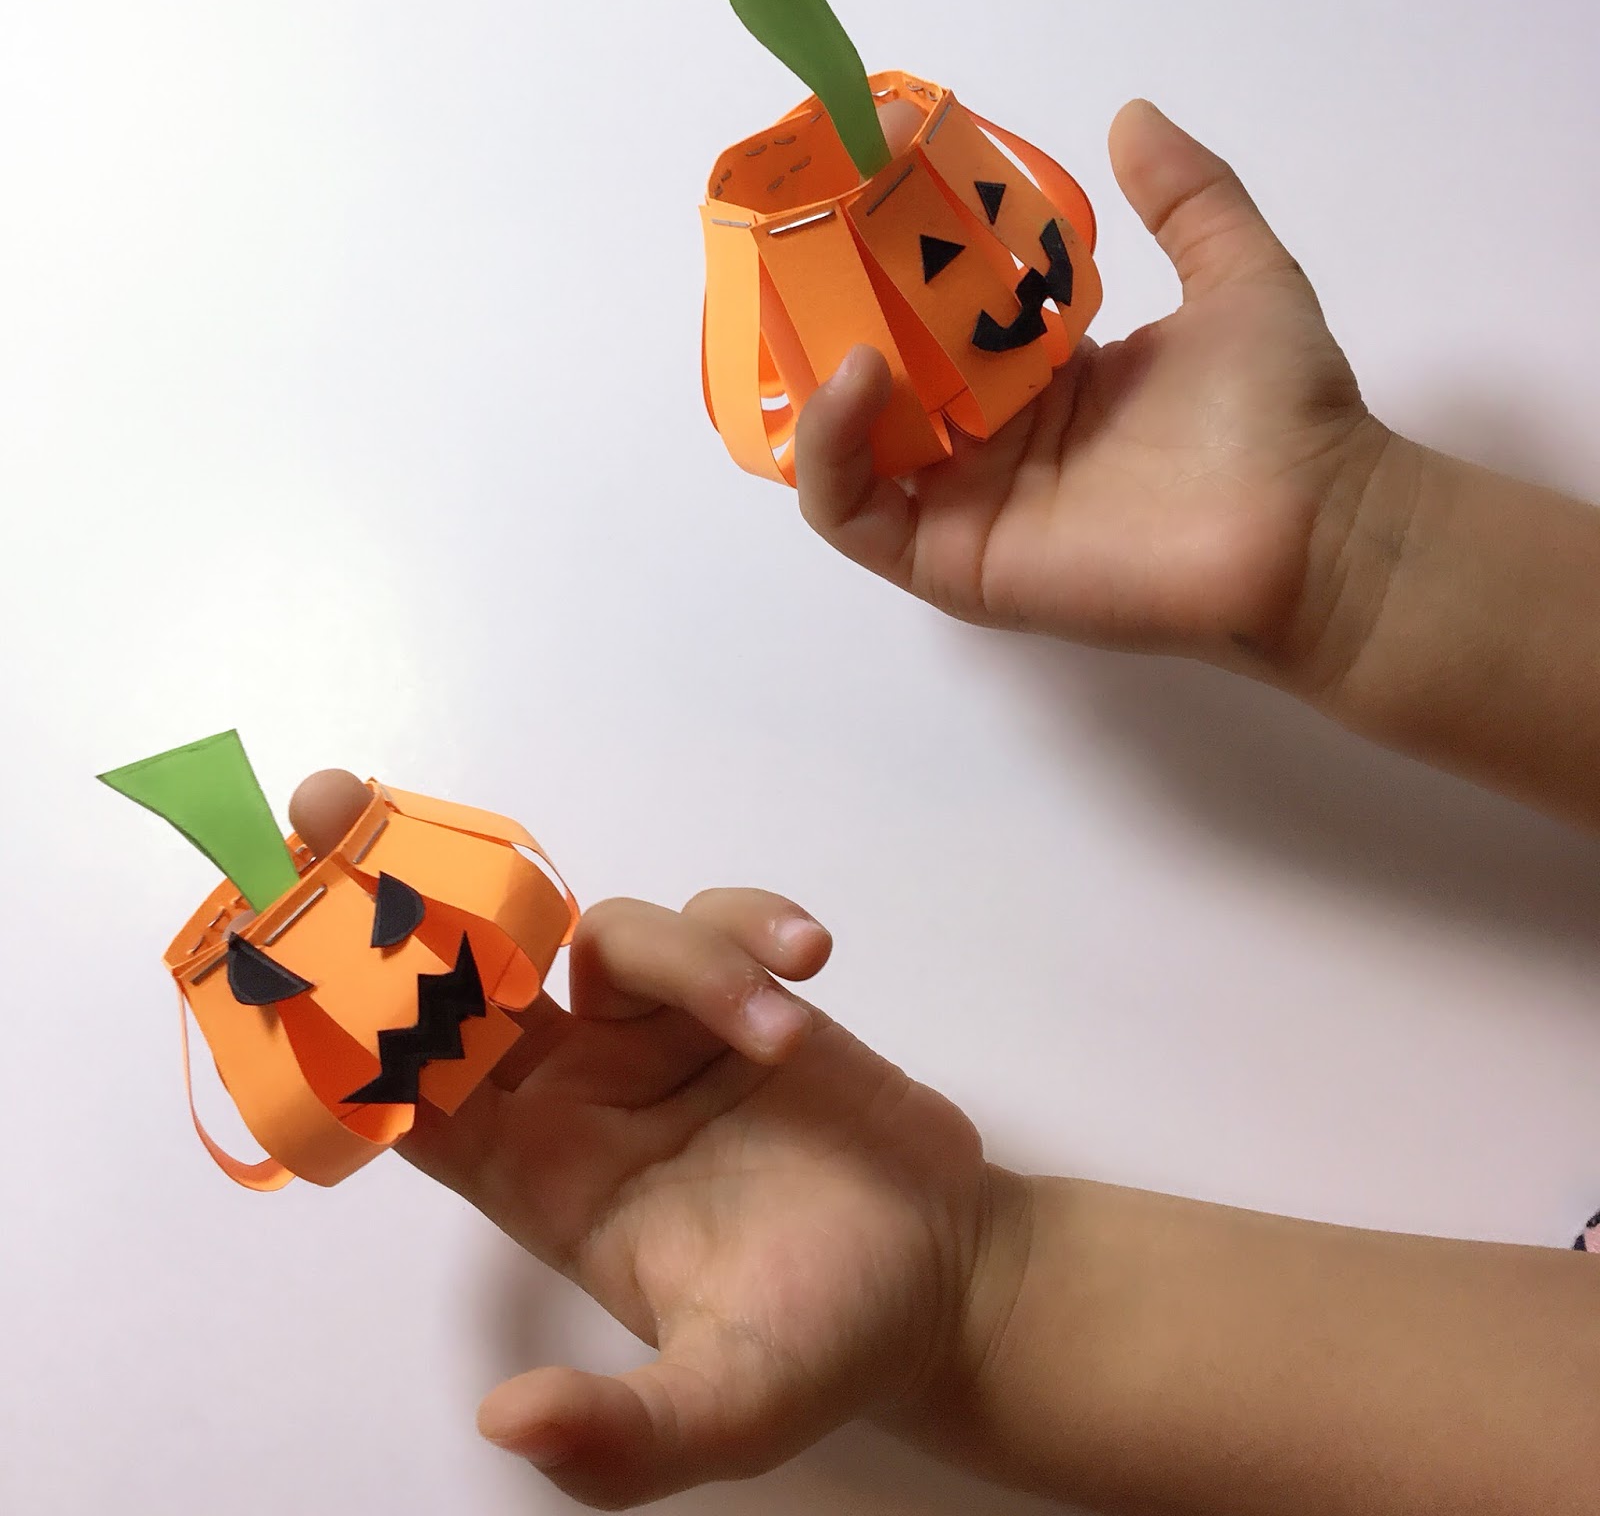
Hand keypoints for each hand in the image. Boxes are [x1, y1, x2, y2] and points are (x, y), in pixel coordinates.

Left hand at [291, 771, 1009, 1509]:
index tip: (271, 942)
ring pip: (616, 935)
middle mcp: (581, 1090)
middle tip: (328, 799)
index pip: (409, 1091)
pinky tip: (809, 957)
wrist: (940, 1279)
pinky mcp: (742, 996)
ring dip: (691, 960)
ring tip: (784, 1031)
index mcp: (540, 1178)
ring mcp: (660, 1033)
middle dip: (395, 890)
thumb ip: (625, 1434)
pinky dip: (753, 925)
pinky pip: (719, 921)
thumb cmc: (822, 1346)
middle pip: (463, 972)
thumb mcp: (724, 1409)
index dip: (337, 1020)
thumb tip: (507, 1420)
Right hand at [797, 99, 1394, 672]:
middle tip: (818, 231)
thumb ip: (1188, 196)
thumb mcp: (1237, 273)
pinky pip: (851, 516)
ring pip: (846, 446)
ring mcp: (967, 505)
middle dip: (839, 303)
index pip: (937, 316)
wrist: (1314, 529)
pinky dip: (829, 450)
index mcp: (1042, 380)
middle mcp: (993, 442)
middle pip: (880, 374)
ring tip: (841, 308)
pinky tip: (860, 377)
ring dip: (820, 374)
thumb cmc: (1281, 414)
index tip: (874, 175)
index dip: (898, 253)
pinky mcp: (952, 562)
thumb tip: (1130, 114)